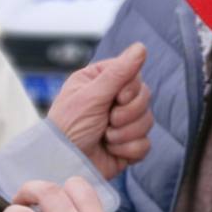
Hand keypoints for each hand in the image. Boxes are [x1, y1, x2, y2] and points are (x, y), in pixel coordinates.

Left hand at [47, 43, 152, 179]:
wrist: (64, 164)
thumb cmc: (68, 127)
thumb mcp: (91, 96)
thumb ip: (118, 72)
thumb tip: (141, 47)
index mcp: (100, 81)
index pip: (134, 75)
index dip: (131, 89)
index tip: (117, 98)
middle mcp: (112, 100)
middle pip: (145, 98)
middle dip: (127, 114)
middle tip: (107, 121)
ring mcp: (122, 124)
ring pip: (148, 121)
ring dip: (125, 134)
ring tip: (105, 138)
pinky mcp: (127, 146)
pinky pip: (145, 144)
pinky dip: (128, 150)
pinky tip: (111, 150)